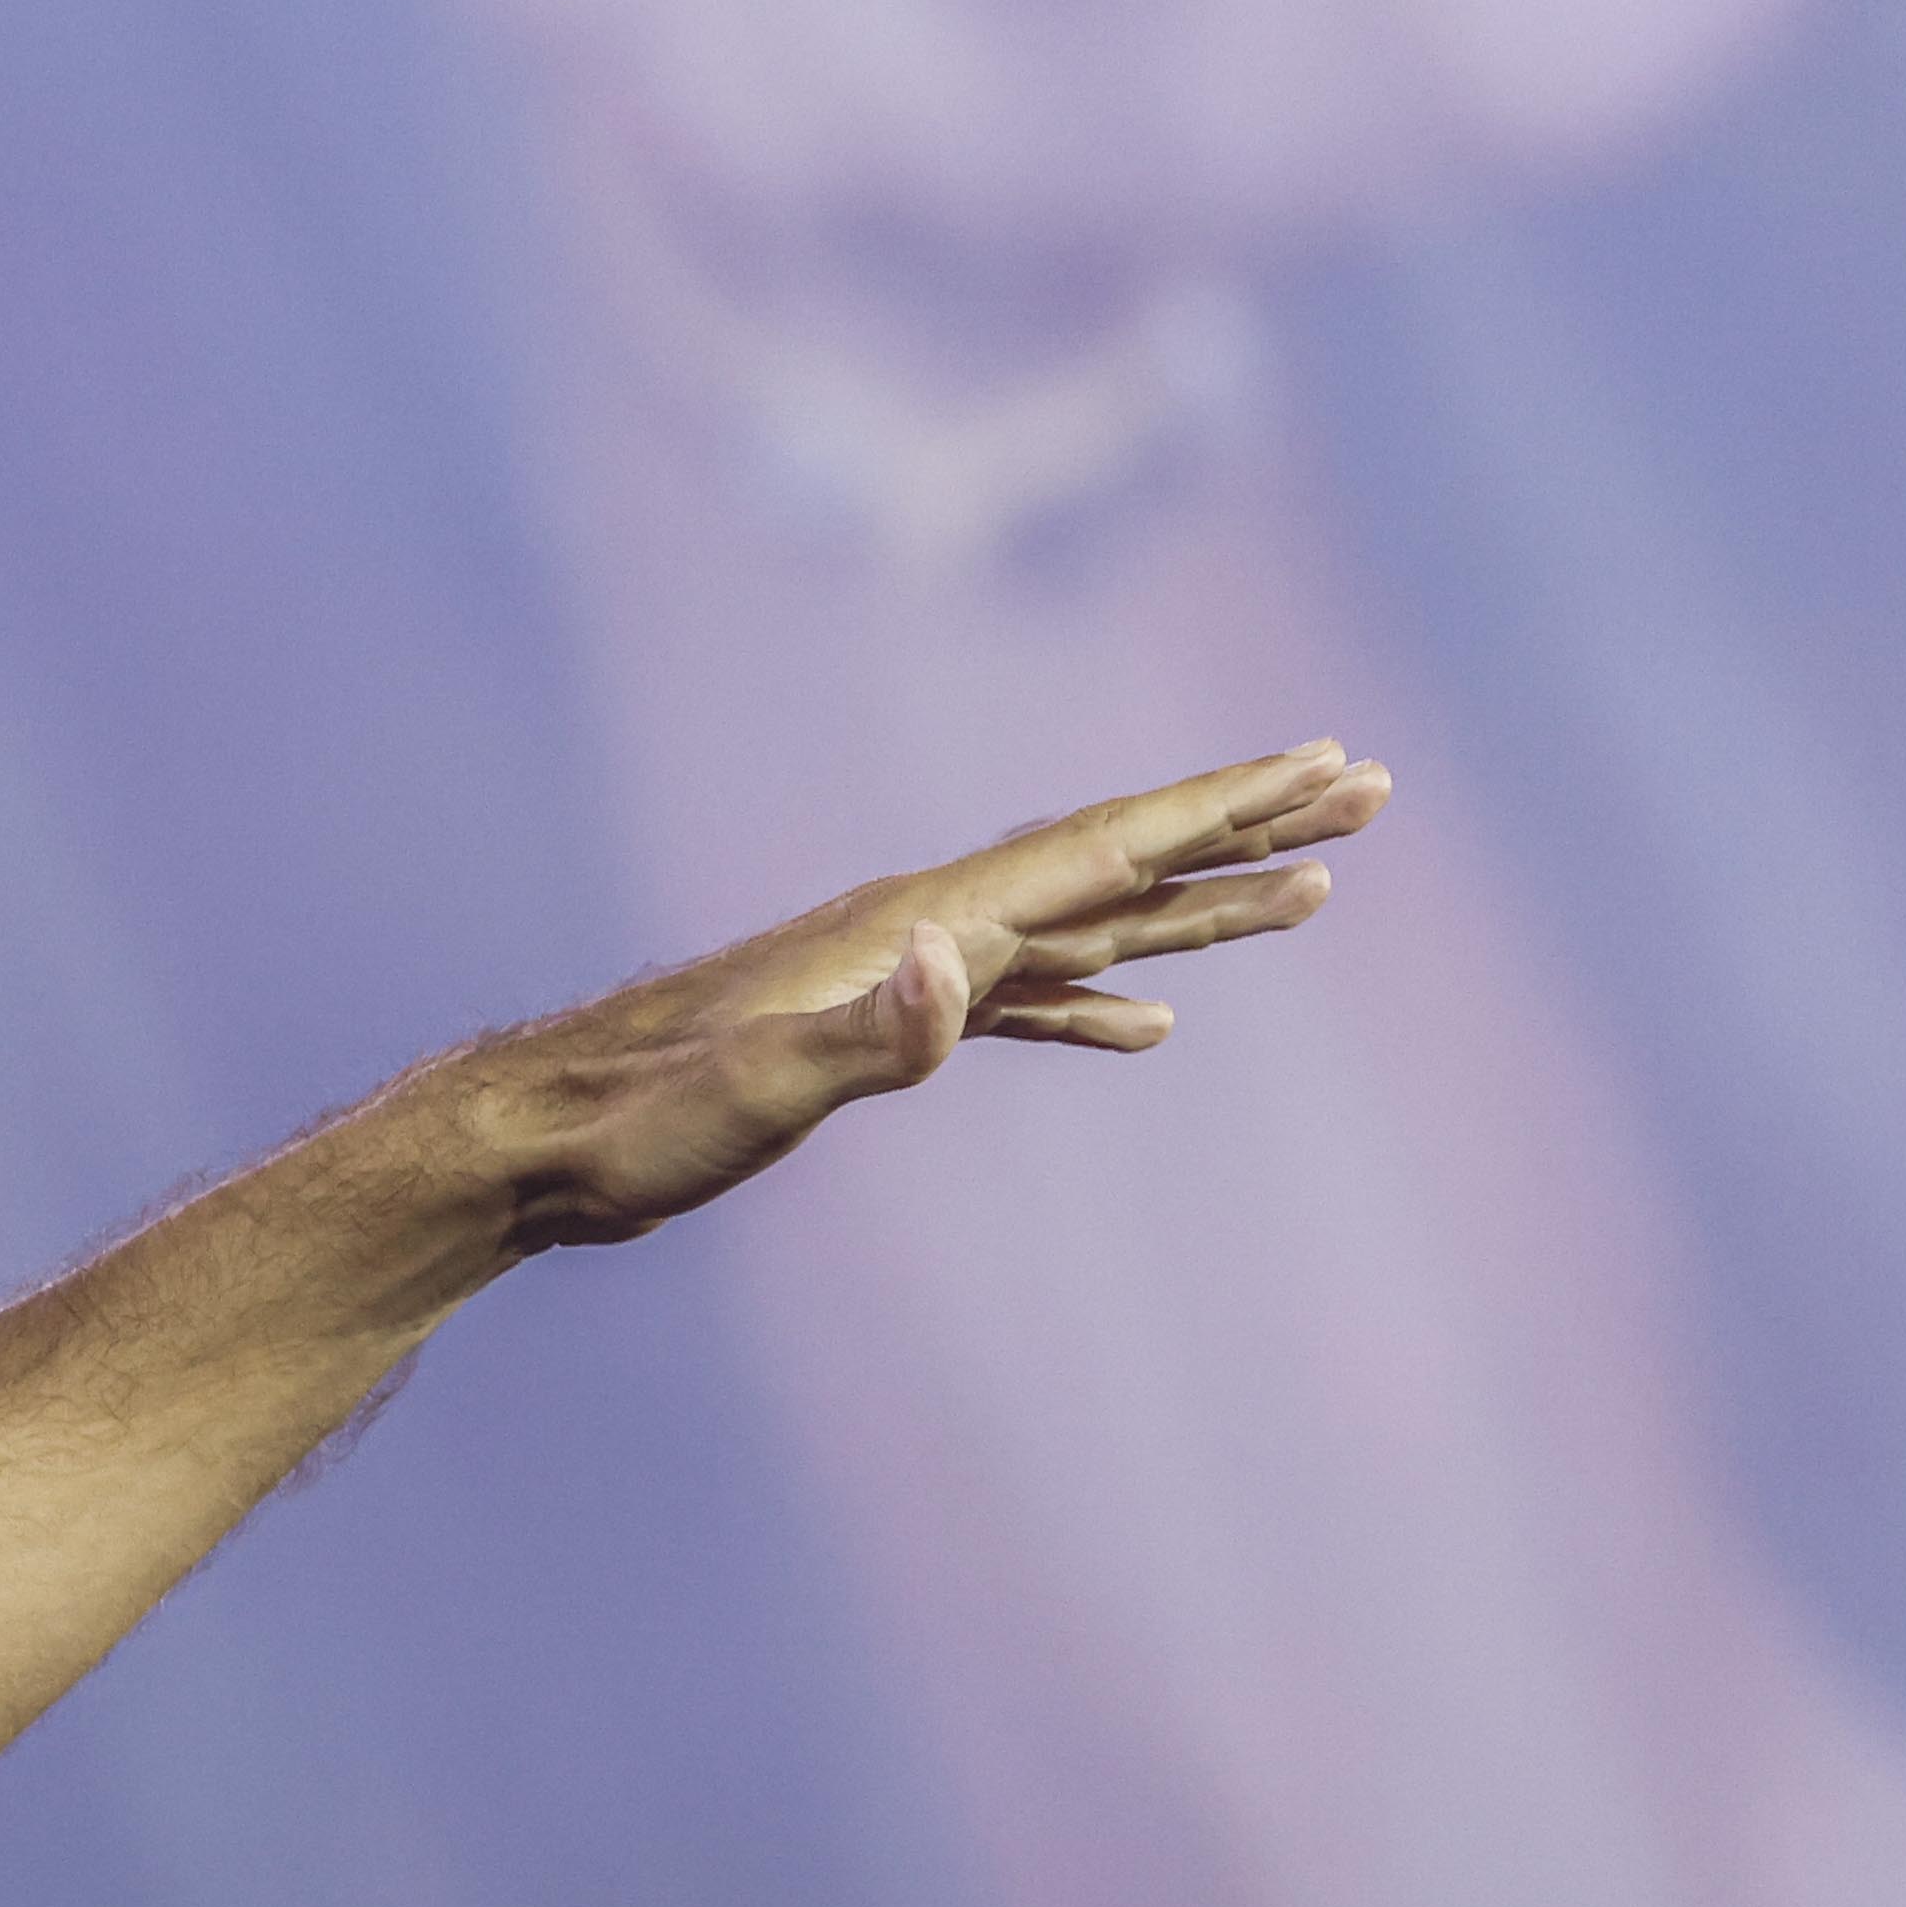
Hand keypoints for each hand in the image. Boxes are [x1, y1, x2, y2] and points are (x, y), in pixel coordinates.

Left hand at [459, 736, 1377, 1246]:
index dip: (1218, 807)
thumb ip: (867, 1035)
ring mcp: (901, 981)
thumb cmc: (635, 1122)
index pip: (1099, 848)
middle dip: (1244, 827)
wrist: (534, 1144)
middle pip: (1116, 862)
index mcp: (916, 927)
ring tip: (1311, 892)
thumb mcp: (752, 1090)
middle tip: (1371, 789)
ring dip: (1195, 907)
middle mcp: (921, 932)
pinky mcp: (873, 1036)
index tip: (1326, 761)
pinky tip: (1150, 1027)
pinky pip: (1022, 1004)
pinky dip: (1097, 1003)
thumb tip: (959, 965)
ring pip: (1083, 928)